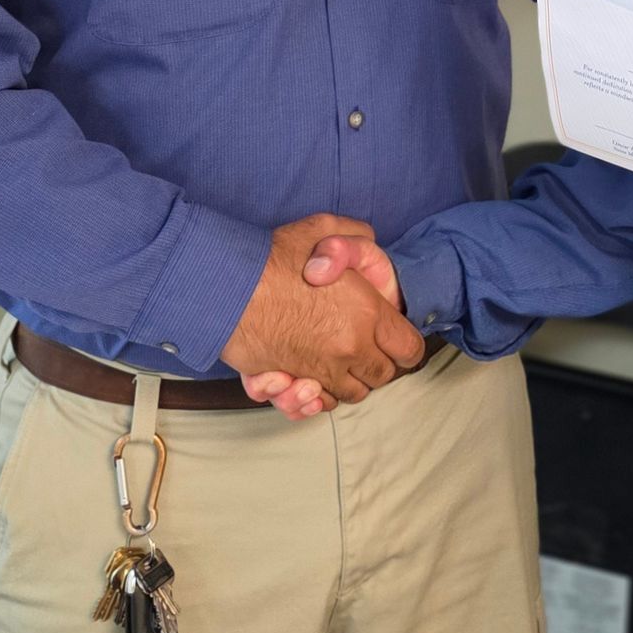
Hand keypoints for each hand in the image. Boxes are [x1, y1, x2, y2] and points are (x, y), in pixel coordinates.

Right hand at [221, 215, 423, 404]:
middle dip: (378, 364)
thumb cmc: (272, 257)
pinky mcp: (289, 382)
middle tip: (365, 347)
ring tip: (335, 361)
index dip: (405, 345)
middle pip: (383, 376)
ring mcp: (319, 370)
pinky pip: (314, 405)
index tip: (396, 340)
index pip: (409, 348)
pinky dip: (314, 399)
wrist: (223, 285)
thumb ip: (356, 239)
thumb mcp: (324, 228)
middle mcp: (350, 348)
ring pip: (350, 394)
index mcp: (368, 313)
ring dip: (347, 382)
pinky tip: (307, 381)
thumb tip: (369, 249)